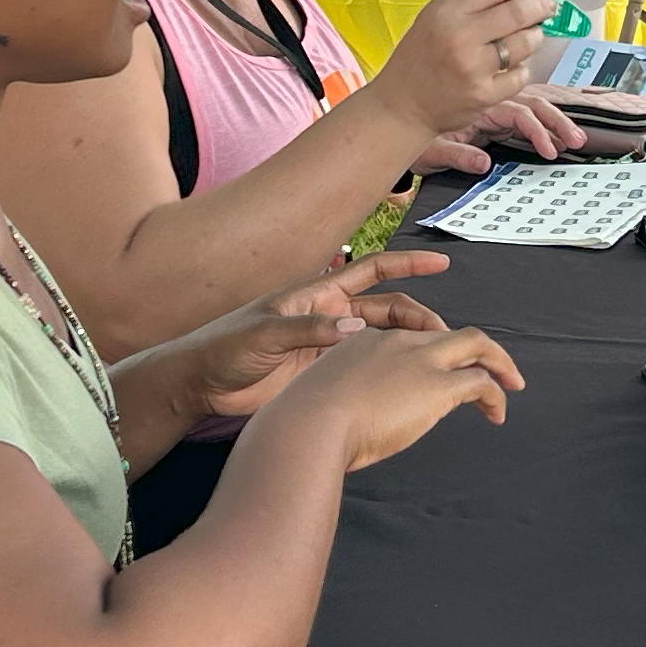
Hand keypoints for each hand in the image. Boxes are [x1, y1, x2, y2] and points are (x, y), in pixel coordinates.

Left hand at [164, 251, 457, 419]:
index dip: (407, 265)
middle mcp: (329, 316)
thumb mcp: (265, 333)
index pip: (371, 271)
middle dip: (418, 318)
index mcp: (317, 294)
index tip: (440, 263)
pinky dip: (387, 372)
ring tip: (435, 359)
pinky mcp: (322, 374)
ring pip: (380, 341)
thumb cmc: (224, 346)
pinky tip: (405, 382)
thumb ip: (310, 330)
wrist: (201, 383)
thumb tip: (355, 329)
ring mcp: (328, 346)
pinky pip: (364, 368)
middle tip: (444, 336)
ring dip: (406, 347)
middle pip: (386, 310)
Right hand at [270, 319, 525, 470]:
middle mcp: (395, 342)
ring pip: (476, 344)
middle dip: (477, 347)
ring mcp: (419, 360)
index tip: (436, 374)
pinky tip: (496, 414)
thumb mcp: (318, 402)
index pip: (408, 337)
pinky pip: (482, 382)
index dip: (428, 354)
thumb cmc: (302, 426)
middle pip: (448, 331)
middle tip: (493, 369)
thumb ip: (337, 405)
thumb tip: (345, 427)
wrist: (307, 426)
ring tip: (511, 385)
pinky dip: (496, 395)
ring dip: (499, 365)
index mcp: (362, 340)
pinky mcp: (438, 385)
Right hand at [374, 0, 557, 142]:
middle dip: (540, 7)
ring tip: (531, 36)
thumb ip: (470, 3)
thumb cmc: (419, 60)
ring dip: (535, 37)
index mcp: (446, 11)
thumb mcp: (433, 18)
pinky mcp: (485, 94)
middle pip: (518, 12)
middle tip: (547, 9)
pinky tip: (512, 66)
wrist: (403, 105)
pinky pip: (521, 75)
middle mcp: (460, 36)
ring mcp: (473, 67)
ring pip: (525, 42)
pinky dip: (521, 69)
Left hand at [415, 87, 587, 176]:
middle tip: (576, 139)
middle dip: (557, 121)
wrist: (399, 123)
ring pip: (532, 107)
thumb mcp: (433, 150)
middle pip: (533, 105)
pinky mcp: (494, 118)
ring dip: (555, 120)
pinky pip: (524, 116)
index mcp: (479, 106)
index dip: (538, 130)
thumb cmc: (415, 134)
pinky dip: (542, 123)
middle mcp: (489, 102)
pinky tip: (555, 135)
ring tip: (575, 138)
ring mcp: (493, 109)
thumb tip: (483, 165)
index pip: (518, 112)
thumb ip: (458, 155)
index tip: (550, 149)